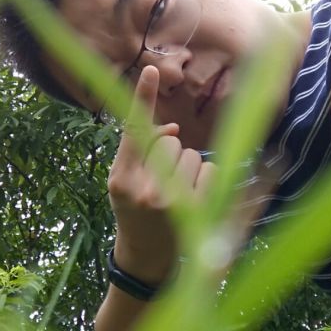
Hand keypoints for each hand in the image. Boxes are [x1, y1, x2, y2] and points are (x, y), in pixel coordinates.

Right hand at [108, 66, 215, 284]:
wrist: (144, 259)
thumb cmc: (133, 213)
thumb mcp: (123, 183)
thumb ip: (140, 152)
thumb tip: (173, 127)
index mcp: (121, 178)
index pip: (133, 132)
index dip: (142, 98)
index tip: (150, 70)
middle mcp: (143, 188)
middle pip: (170, 142)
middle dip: (170, 154)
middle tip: (162, 182)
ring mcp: (171, 201)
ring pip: (191, 154)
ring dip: (188, 168)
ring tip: (176, 194)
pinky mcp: (196, 210)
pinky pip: (210, 171)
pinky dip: (205, 180)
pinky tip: (193, 200)